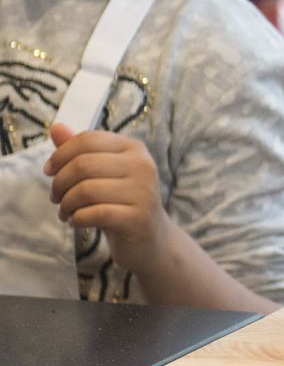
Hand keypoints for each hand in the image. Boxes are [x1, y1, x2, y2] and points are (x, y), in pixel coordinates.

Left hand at [45, 124, 174, 273]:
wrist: (151, 238)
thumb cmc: (121, 202)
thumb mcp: (103, 173)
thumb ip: (81, 150)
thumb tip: (56, 127)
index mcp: (134, 148)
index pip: (88, 140)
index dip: (60, 155)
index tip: (49, 172)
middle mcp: (143, 165)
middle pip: (83, 164)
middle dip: (60, 183)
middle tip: (56, 198)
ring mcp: (143, 192)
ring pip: (85, 190)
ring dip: (66, 204)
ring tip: (66, 212)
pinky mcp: (138, 217)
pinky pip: (94, 213)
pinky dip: (77, 219)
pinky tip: (77, 222)